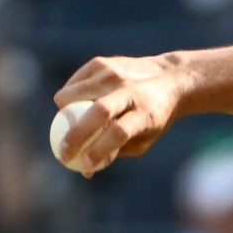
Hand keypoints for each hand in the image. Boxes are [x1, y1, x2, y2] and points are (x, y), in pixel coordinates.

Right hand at [53, 53, 185, 170]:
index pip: (119, 133)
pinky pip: (74, 84)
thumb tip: (85, 170)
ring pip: (74, 94)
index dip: (99, 150)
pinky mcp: (101, 62)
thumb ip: (118, 151)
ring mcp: (113, 74)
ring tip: (66, 124)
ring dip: (64, 112)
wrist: (170, 77)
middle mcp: (129, 91)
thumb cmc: (154, 116)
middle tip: (62, 151)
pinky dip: (69, 97)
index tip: (84, 166)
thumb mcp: (146, 138)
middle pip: (98, 112)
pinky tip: (73, 105)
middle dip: (74, 135)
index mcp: (145, 113)